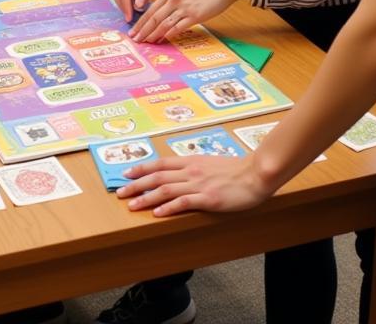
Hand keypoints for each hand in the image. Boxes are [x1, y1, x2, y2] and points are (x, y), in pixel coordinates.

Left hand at [116, 154, 273, 216]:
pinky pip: (184, 202)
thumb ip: (193, 168)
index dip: (141, 168)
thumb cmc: (235, 170)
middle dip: (136, 185)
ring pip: (166, 190)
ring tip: (132, 206)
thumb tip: (177, 173)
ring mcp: (199, 184)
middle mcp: (191, 171)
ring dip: (146, 197)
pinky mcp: (208, 198)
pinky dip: (168, 208)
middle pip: (157, 177)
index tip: (126, 174)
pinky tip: (157, 213)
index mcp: (190, 161)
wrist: (255, 174)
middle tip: (120, 193)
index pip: (160, 163)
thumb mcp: (209, 163)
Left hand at [129, 0, 248, 43]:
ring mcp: (184, 8)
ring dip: (153, 34)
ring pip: (163, 23)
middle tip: (134, 39)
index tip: (134, 30)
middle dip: (142, 30)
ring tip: (146, 42)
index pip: (151, 9)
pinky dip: (168, 35)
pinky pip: (178, 27)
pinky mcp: (194, 16)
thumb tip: (162, 14)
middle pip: (154, 17)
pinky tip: (162, 40)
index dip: (141, 21)